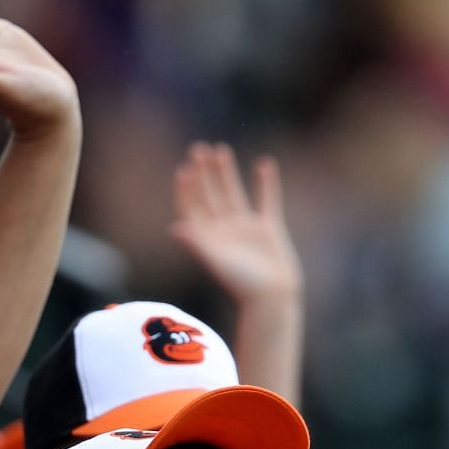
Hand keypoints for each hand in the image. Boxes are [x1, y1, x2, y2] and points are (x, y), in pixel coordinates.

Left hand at [170, 144, 302, 303]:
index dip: (187, 189)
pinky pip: (266, 200)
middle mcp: (224, 231)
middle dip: (204, 173)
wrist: (272, 299)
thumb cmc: (242, 284)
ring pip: (233, 194)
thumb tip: (175, 228)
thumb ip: (197, 243)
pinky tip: (264, 164)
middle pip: (210, 196)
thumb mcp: (216, 262)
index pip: (192, 209)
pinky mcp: (268, 229)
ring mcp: (246, 229)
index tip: (184, 169)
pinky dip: (266, 183)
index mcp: (208, 238)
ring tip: (221, 150)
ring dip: (226, 173)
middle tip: (199, 148)